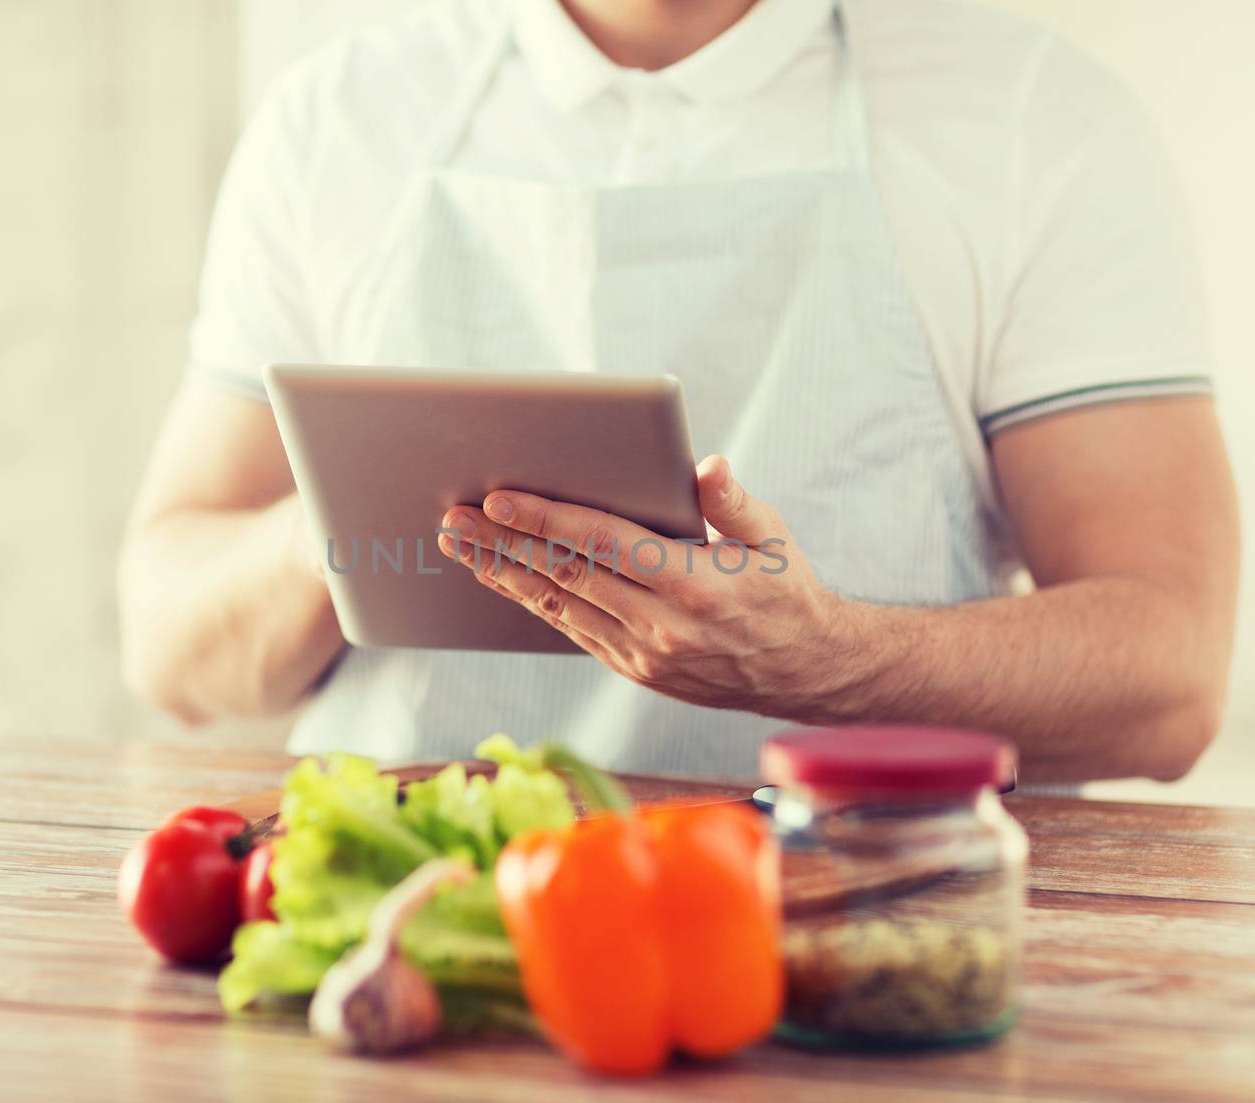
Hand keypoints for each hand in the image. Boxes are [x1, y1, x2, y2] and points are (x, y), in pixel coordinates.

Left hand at [437, 456, 854, 716]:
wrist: (803, 670)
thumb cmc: (786, 590)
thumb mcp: (773, 538)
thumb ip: (733, 501)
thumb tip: (707, 466)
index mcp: (692, 584)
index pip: (603, 543)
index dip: (546, 521)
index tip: (499, 500)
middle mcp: (661, 625)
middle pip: (564, 576)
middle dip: (502, 545)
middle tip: (452, 518)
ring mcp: (643, 653)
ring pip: (556, 607)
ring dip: (502, 574)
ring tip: (458, 544)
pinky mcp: (634, 669)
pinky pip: (570, 629)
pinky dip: (531, 601)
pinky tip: (501, 576)